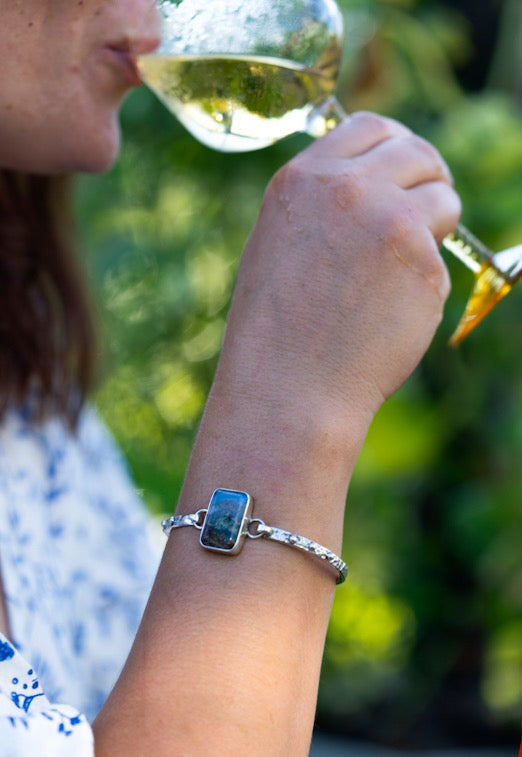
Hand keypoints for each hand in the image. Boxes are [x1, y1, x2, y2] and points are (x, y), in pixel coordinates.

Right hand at [217, 112, 460, 426]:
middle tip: (428, 209)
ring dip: (435, 226)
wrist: (288, 388)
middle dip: (429, 177)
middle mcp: (349, 189)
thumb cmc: (276, 329)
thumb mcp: (280, 243)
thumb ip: (325, 204)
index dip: (396, 145)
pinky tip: (390, 314)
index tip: (408, 167)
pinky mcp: (424, 265)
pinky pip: (442, 259)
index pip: (370, 127)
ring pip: (444, 199)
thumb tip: (377, 185)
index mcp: (304, 180)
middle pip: (418, 151)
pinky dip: (426, 282)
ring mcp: (390, 223)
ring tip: (400, 273)